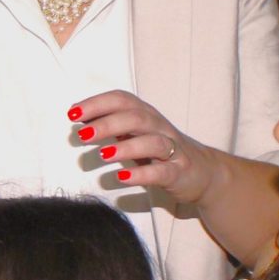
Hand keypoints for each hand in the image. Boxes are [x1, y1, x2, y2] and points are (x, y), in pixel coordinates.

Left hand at [71, 90, 209, 202]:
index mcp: (147, 116)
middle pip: (136, 118)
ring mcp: (173, 150)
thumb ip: (114, 127)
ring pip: (152, 142)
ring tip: (103, 154)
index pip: (123, 100)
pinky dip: (142, 174)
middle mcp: (160, 128)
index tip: (73, 112)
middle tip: (82, 134)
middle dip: (107, 123)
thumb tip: (81, 119)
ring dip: (125, 147)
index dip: (98, 103)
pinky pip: (162, 171)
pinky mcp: (180, 172)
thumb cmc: (163, 153)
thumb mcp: (138, 135)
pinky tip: (123, 178)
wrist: (205, 173)